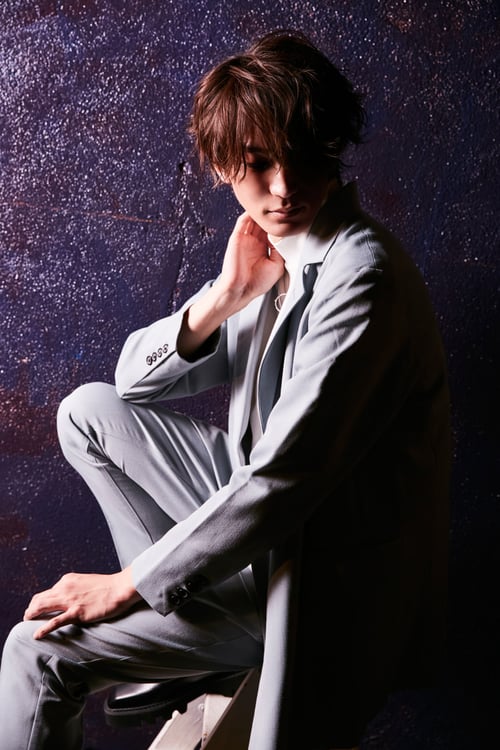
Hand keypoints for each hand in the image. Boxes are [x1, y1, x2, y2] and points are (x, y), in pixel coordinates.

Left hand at [23, 567, 141, 638]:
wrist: (121, 588)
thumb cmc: (108, 586)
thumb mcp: (87, 582)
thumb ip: (76, 588)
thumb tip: (69, 597)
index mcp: (67, 580)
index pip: (48, 591)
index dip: (40, 601)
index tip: (38, 609)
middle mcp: (65, 588)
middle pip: (40, 599)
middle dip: (31, 609)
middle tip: (28, 617)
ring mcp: (70, 601)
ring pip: (42, 608)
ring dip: (31, 615)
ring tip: (27, 623)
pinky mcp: (77, 613)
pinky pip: (55, 622)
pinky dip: (43, 629)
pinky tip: (36, 635)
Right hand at [219, 212, 284, 306]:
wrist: (240, 289)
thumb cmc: (257, 283)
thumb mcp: (277, 266)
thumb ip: (280, 250)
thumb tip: (284, 237)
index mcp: (264, 248)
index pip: (272, 231)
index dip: (279, 224)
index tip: (289, 218)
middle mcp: (255, 242)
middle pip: (263, 223)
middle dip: (271, 216)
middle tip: (281, 208)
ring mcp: (246, 239)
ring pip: (253, 220)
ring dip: (260, 213)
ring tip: (270, 205)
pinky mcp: (237, 238)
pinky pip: (242, 222)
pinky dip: (248, 214)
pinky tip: (257, 210)